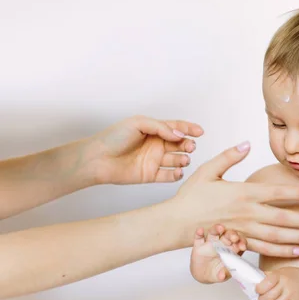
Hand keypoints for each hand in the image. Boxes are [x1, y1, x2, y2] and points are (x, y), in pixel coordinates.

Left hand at [87, 115, 203, 183]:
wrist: (98, 158)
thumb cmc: (114, 137)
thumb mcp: (139, 123)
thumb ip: (161, 127)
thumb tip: (180, 135)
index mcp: (154, 130)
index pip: (176, 128)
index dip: (189, 129)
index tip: (200, 132)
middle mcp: (156, 145)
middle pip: (180, 144)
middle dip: (188, 145)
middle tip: (190, 147)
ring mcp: (154, 160)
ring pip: (177, 160)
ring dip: (184, 159)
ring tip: (183, 159)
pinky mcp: (151, 175)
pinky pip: (169, 175)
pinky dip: (177, 174)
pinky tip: (178, 171)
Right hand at [170, 141, 298, 256]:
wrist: (176, 222)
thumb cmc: (192, 196)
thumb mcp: (208, 169)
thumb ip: (229, 156)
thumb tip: (247, 144)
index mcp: (243, 193)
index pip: (278, 193)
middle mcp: (248, 213)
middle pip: (284, 218)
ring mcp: (244, 230)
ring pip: (278, 236)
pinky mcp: (239, 243)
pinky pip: (264, 249)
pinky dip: (282, 252)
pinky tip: (297, 251)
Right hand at [190, 224, 246, 283]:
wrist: (202, 275)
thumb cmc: (216, 273)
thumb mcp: (221, 276)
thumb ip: (223, 274)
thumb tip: (223, 276)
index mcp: (231, 250)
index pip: (238, 243)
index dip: (241, 243)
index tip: (242, 246)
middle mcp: (222, 244)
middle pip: (228, 235)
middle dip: (232, 235)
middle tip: (234, 237)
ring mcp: (210, 243)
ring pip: (214, 232)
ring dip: (217, 229)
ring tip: (220, 228)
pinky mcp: (199, 245)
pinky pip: (199, 237)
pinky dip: (199, 233)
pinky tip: (200, 231)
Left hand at [255, 267, 298, 299]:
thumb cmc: (294, 278)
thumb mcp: (282, 271)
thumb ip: (270, 275)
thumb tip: (254, 279)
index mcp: (279, 275)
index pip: (264, 283)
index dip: (259, 289)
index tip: (259, 291)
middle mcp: (285, 285)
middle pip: (267, 298)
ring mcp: (291, 296)